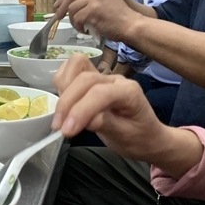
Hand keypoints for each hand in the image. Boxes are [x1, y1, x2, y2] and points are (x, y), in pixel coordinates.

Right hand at [52, 54, 167, 158]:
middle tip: (59, 127)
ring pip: (75, 66)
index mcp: (129, 92)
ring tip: (61, 115)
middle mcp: (115, 79)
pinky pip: (71, 70)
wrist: (145, 136)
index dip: (80, 110)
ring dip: (63, 90)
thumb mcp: (124, 137)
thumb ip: (105, 124)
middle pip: (84, 79)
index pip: (100, 93)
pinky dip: (62, 84)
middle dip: (67, 103)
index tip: (66, 130)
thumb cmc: (138, 138)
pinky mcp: (91, 80)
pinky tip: (63, 105)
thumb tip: (86, 120)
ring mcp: (102, 77)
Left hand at [53, 0, 135, 39]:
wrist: (131, 25)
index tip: (58, 7)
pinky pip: (77, 18)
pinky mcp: (93, 10)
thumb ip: (90, 1)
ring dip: (72, 21)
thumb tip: (72, 8)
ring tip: (80, 27)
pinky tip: (84, 30)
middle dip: (61, 8)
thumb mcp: (104, 3)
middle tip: (57, 17)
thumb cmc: (119, 19)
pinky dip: (78, 26)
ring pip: (72, 8)